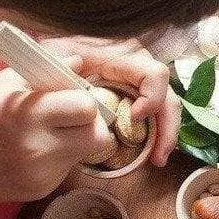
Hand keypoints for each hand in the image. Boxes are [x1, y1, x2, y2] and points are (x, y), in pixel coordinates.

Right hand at [0, 68, 114, 206]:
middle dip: (92, 124)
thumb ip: (46, 71)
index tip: (72, 97)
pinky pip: (67, 169)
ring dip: (76, 140)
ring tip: (49, 133)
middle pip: (99, 138)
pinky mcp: (43, 190)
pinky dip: (59, 157)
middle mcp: (40, 149)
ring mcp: (43, 175)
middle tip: (74, 117)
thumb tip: (80, 61)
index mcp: (30, 115)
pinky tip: (34, 151)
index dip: (85, 100)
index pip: (87, 109)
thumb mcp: (3, 84)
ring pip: (85, 154)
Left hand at [45, 37, 179, 164]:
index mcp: (122, 57)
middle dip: (167, 127)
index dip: (151, 97)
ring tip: (157, 160)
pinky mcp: (136, 103)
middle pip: (167, 96)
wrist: (51, 75)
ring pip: (166, 110)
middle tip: (157, 156)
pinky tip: (151, 156)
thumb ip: (60, 61)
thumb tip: (76, 62)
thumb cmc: (56, 65)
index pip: (153, 74)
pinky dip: (157, 138)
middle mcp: (137, 71)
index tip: (134, 118)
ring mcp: (139, 88)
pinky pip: (156, 119)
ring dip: (166, 137)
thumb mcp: (55, 59)